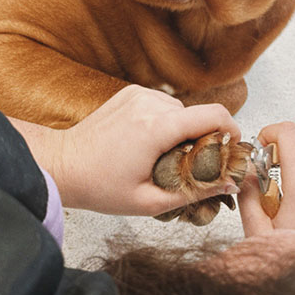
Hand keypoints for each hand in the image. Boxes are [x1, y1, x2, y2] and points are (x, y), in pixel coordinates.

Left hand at [11, 85, 239, 215]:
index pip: (214, 115)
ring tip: (166, 158)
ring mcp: (138, 95)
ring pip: (181, 110)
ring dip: (183, 131)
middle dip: (205, 139)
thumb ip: (195, 191)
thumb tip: (229, 185)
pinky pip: (163, 105)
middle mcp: (149, 104)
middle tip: (194, 167)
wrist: (62, 165)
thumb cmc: (99, 186)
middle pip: (199, 115)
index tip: (232, 149)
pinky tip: (150, 144)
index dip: (232, 131)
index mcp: (156, 128)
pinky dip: (166, 122)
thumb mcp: (150, 201)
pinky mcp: (130, 93)